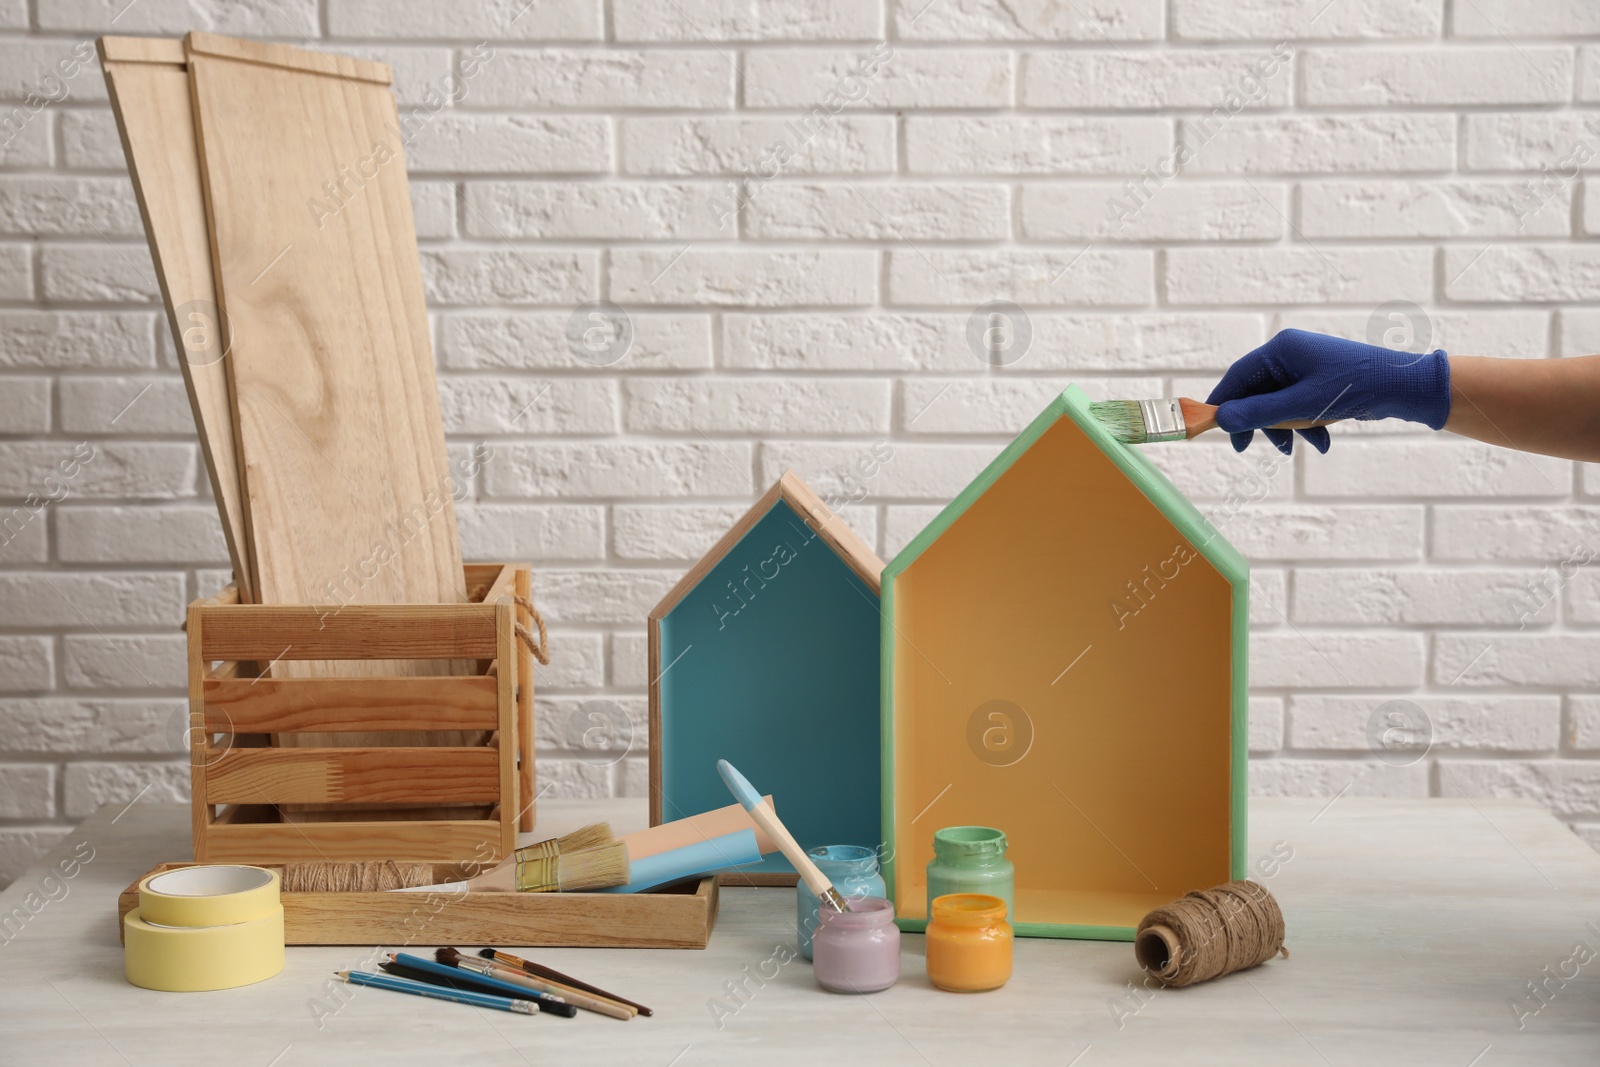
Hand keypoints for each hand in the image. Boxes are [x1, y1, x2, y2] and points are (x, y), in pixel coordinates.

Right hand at [1205, 329, 1451, 453]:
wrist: (1404, 387)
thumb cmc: (1353, 388)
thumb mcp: (1302, 405)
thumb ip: (1259, 413)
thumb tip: (1221, 420)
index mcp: (1282, 349)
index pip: (1238, 376)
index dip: (1222, 403)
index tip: (1212, 428)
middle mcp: (1291, 354)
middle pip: (1257, 392)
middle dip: (1258, 422)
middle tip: (1247, 448)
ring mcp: (1307, 367)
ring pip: (1279, 402)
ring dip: (1284, 428)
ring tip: (1294, 450)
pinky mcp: (1321, 381)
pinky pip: (1299, 405)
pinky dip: (1305, 425)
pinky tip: (1321, 443)